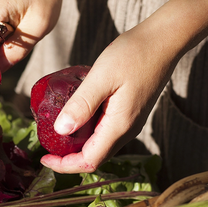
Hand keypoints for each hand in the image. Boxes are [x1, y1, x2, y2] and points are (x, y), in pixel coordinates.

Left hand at [40, 21, 176, 172]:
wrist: (164, 41)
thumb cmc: (134, 54)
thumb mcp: (102, 76)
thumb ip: (82, 104)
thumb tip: (61, 130)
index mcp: (119, 126)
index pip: (89, 161)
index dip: (65, 165)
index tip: (44, 157)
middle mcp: (127, 130)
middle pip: (95, 157)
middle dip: (68, 158)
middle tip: (46, 146)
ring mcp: (130, 123)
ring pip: (100, 146)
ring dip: (78, 146)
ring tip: (56, 132)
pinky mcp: (130, 113)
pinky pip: (106, 132)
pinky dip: (88, 132)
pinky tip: (76, 116)